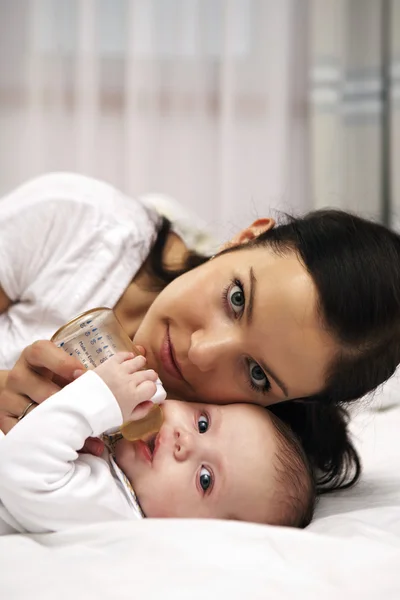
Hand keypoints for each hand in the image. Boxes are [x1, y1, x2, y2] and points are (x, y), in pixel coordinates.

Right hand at [0, 340, 103, 454]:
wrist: (18, 391)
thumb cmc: (48, 378)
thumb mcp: (59, 370)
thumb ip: (77, 376)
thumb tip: (105, 393)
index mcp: (32, 357)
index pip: (42, 352)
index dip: (63, 363)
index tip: (82, 375)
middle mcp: (17, 376)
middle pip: (42, 389)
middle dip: (68, 403)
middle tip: (90, 415)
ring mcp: (8, 399)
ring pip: (35, 415)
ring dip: (62, 428)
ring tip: (85, 437)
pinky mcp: (5, 420)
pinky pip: (27, 433)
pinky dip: (50, 442)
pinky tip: (70, 448)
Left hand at [94, 353, 157, 422]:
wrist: (81, 407)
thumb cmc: (104, 415)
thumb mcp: (125, 418)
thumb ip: (141, 411)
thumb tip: (151, 403)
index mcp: (135, 395)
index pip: (152, 387)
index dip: (151, 390)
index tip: (147, 392)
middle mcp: (130, 381)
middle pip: (149, 373)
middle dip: (150, 377)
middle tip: (146, 380)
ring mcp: (120, 370)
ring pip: (139, 361)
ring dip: (141, 364)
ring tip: (139, 367)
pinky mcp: (110, 364)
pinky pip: (123, 354)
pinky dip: (128, 355)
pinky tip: (129, 358)